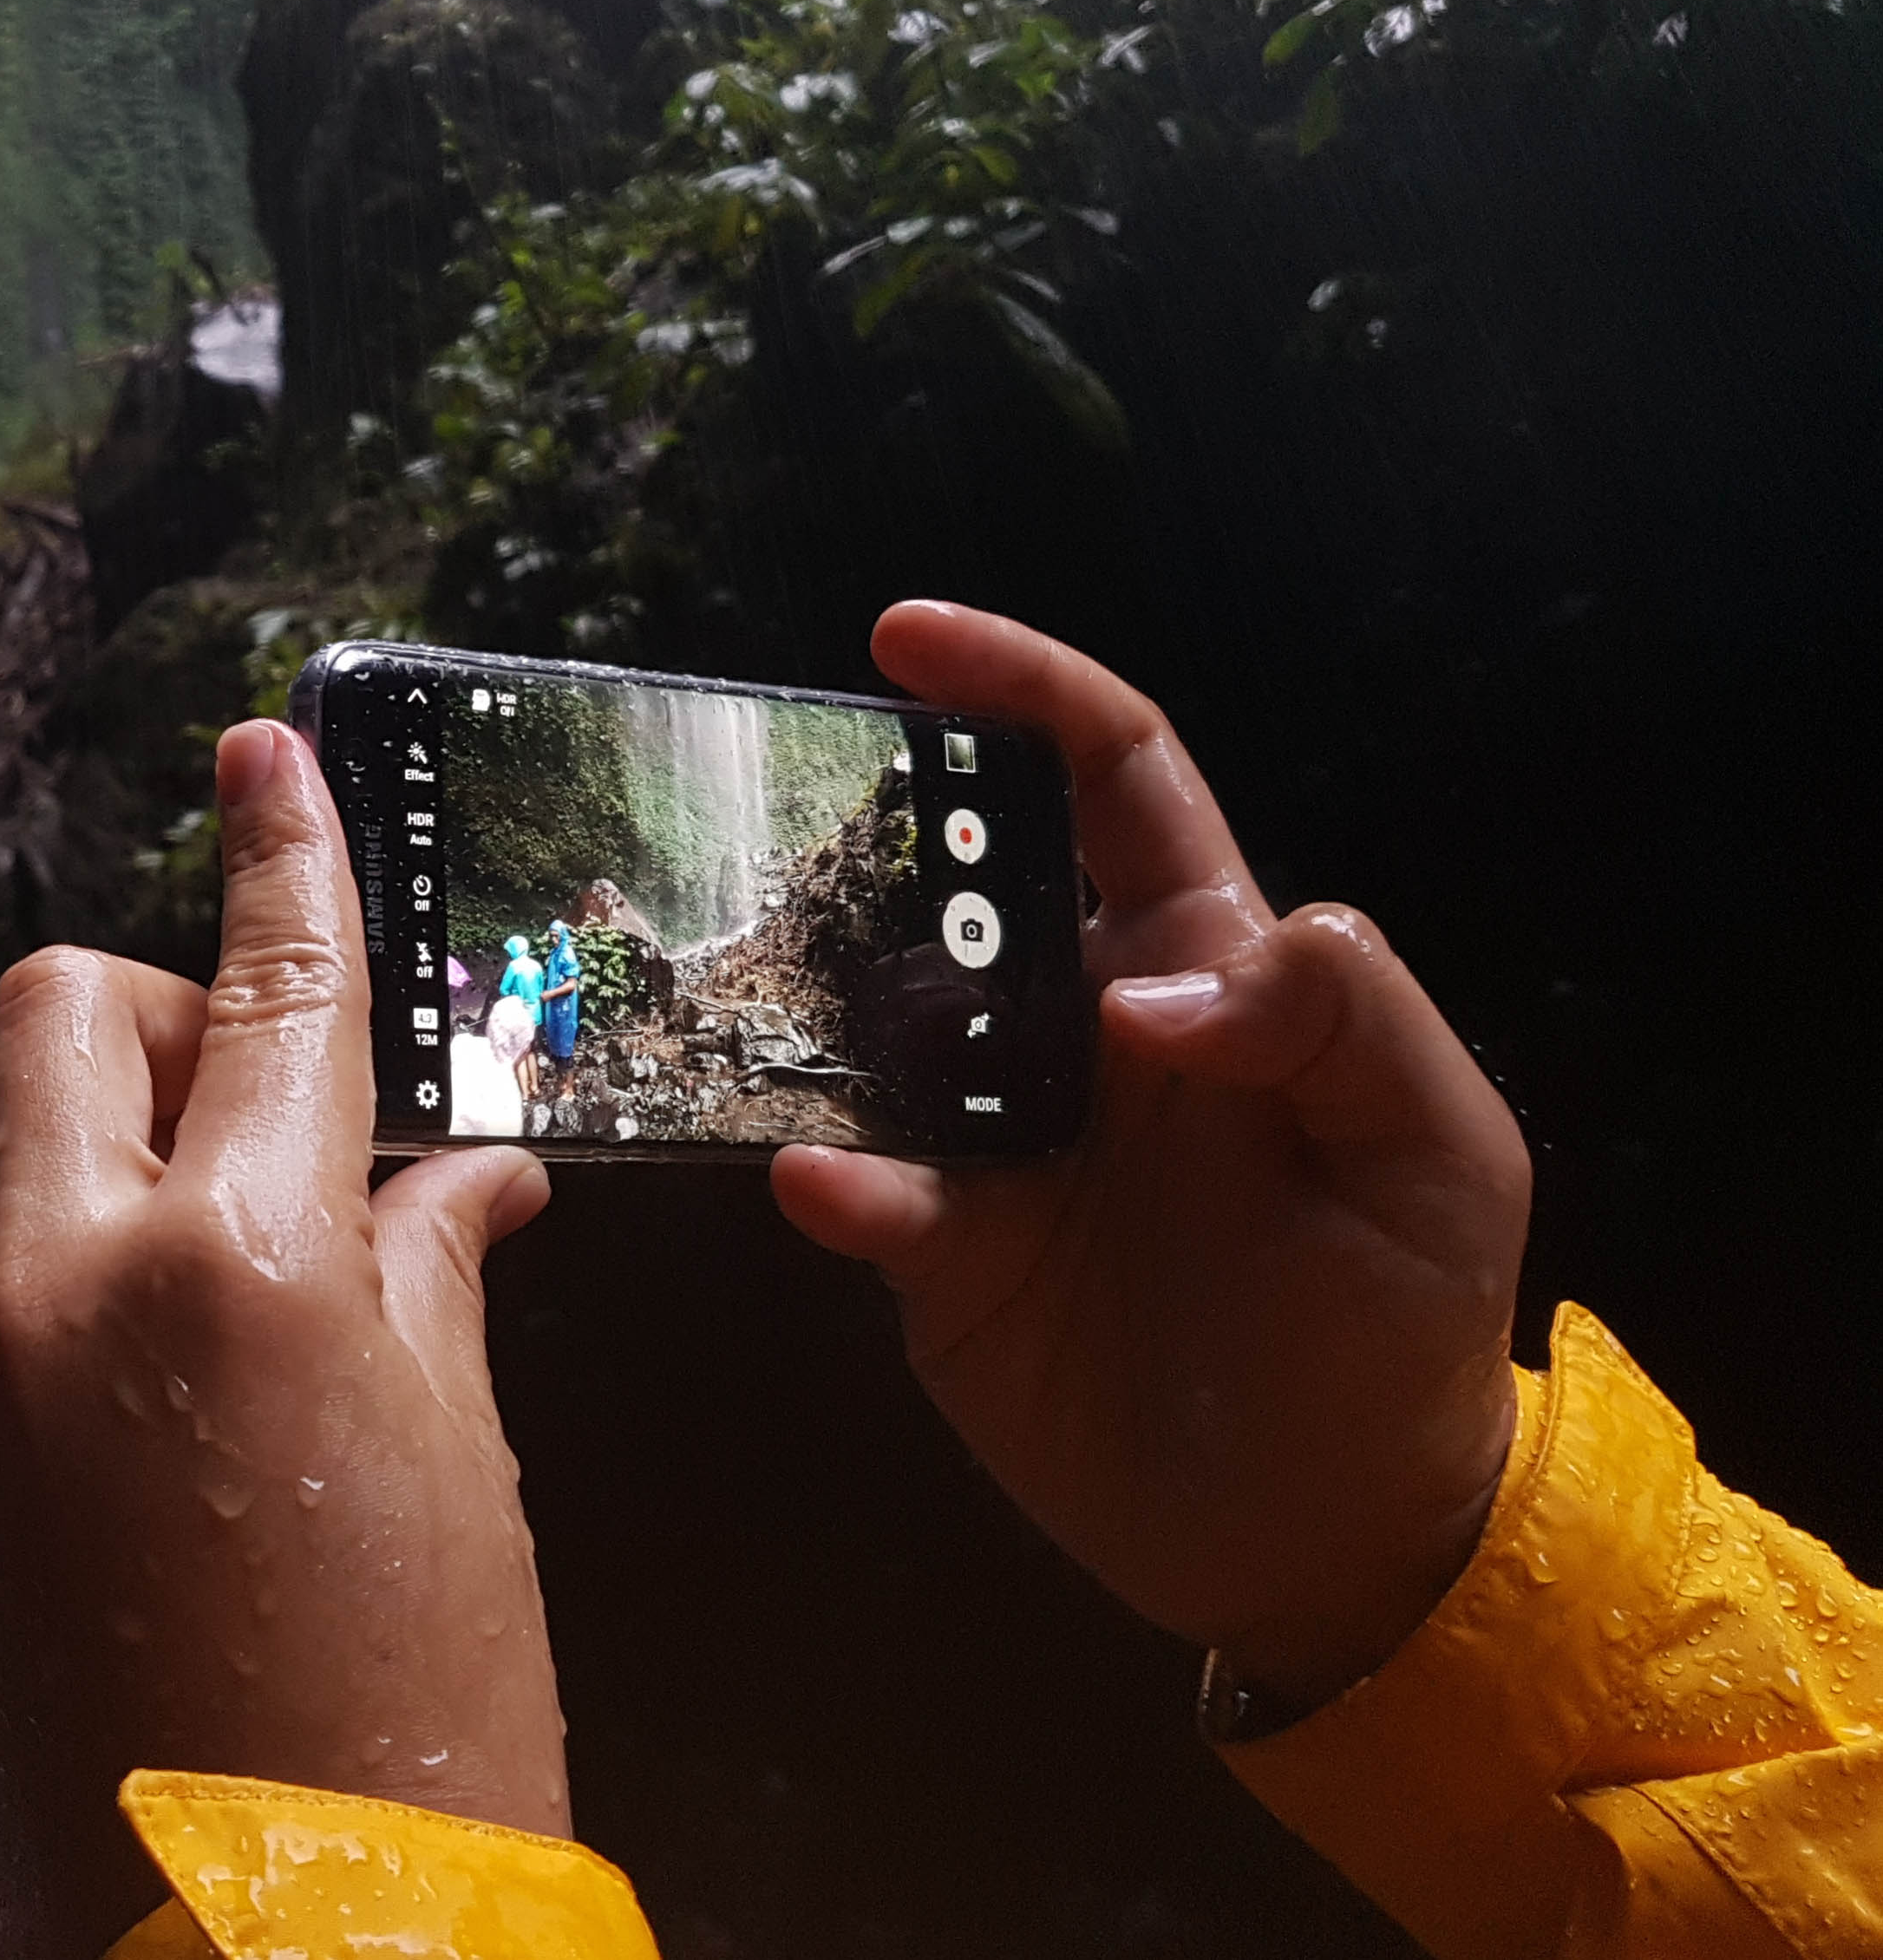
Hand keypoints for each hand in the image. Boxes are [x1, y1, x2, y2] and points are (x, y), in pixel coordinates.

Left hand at [0, 721, 566, 1959]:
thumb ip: (430, 1272)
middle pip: (56, 1008)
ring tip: (199, 1205)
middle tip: (265, 1090)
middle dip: (163, 1003)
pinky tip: (143, 1337)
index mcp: (236, 1261)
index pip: (268, 983)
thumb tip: (456, 1175)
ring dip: (76, 1111)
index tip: (267, 755)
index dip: (284, 848)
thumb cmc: (408, 1731)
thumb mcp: (458, 1462)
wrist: (258, 1951)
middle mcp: (63, 1283)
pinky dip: (38, 1242)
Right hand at [774, 605, 1529, 1713]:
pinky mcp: (937, 1254)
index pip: (1108, 781)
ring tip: (744, 979)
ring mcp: (994, 1139)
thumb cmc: (1403, 1326)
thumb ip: (1335, 1022)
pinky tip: (829, 1185)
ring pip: (871, 1023)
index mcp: (1200, 967)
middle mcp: (1076, 1029)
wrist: (1331, 1540)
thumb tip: (1141, 984)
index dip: (1019, 688)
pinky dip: (835, 1178)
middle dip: (868, 824)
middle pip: (954, 881)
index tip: (904, 638)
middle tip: (775, 812)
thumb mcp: (1434, 1153)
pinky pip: (865, 1186)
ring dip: (812, 997)